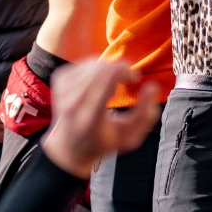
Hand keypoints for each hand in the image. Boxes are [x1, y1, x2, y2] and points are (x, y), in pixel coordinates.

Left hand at [42, 60, 160, 179]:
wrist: (68, 148)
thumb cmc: (104, 142)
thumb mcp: (130, 138)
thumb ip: (146, 115)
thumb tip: (152, 87)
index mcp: (90, 119)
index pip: (106, 82)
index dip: (124, 72)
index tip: (134, 78)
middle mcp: (73, 104)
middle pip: (102, 70)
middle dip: (120, 68)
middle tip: (128, 77)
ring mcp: (63, 91)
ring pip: (94, 63)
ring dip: (110, 68)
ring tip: (114, 83)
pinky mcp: (59, 80)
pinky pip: (85, 63)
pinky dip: (98, 67)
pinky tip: (100, 80)